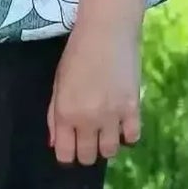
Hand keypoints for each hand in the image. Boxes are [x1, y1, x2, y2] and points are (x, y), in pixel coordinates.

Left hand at [48, 20, 141, 164]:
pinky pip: (133, 137)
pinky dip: (127, 136)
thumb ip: (54, 115)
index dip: (67, 156)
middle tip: (88, 140)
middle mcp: (87, 120)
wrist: (106, 32)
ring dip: (106, 146)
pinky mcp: (133, 108)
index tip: (71, 148)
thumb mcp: (57, 84)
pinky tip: (123, 125)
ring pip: (110, 151)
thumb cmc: (76, 54)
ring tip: (106, 132)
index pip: (65, 154)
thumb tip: (55, 144)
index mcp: (65, 113)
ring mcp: (112, 116)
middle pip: (88, 157)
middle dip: (86, 153)